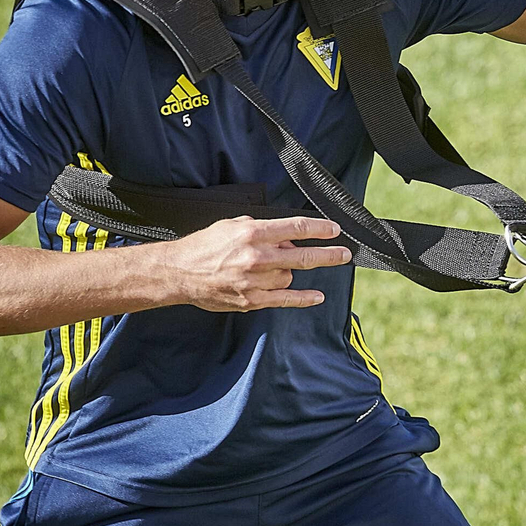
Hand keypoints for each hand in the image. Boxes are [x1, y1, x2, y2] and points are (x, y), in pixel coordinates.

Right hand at [161, 216, 350, 311]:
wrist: (179, 272)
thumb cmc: (205, 246)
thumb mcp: (233, 225)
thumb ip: (263, 229)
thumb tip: (288, 238)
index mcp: (252, 233)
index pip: (296, 228)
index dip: (319, 229)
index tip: (334, 229)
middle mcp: (256, 257)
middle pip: (303, 256)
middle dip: (328, 254)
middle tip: (345, 253)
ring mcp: (255, 281)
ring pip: (289, 276)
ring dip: (289, 271)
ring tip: (271, 267)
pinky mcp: (251, 300)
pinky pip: (285, 299)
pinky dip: (303, 298)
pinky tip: (317, 296)